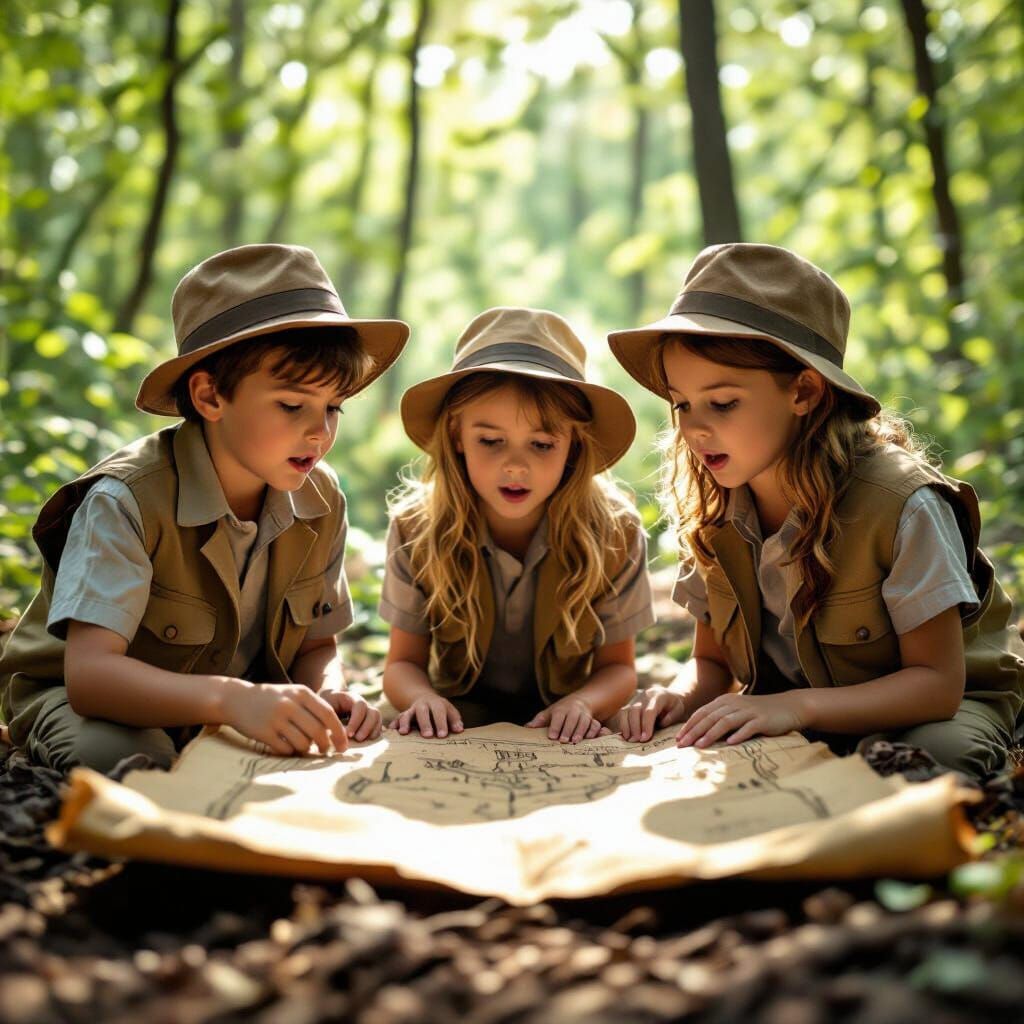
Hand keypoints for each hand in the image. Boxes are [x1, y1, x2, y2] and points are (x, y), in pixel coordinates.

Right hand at [222, 681, 347, 755]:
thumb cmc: (272, 699)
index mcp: (301, 692)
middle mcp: (290, 704)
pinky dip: (290, 751)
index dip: (339, 732)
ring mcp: (276, 718)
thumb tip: (334, 732)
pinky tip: (286, 746)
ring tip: (304, 747)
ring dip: (307, 749)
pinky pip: (286, 749)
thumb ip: (313, 708)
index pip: (328, 715)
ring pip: (303, 742)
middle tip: (327, 751)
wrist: (236, 698)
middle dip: (326, 745)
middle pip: (318, 731)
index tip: (344, 745)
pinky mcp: (263, 732)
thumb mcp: (293, 694)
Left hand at [321, 690, 381, 741]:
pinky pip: (378, 725)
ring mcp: (367, 710)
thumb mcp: (324, 709)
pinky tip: (365, 742)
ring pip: (377, 718)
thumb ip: (330, 720)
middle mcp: (362, 703)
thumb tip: (335, 736)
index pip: (360, 706)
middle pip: (373, 712)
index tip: (348, 734)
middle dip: (366, 727)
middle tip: (357, 739)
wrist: (328, 701)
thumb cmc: (324, 706)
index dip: (356, 721)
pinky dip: (374, 734)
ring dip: (372, 731)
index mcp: (350, 698)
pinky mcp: (370, 719)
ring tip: (361, 742)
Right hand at [389, 694, 462, 737]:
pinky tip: (391, 730)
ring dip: (405, 722)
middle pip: (423, 712)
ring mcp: (411, 709)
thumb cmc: (440, 710)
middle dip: (425, 723)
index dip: (441, 723)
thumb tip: (460, 730)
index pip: (440, 712)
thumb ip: (454, 720)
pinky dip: (394, 723)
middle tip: (428, 736)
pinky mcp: (403, 715)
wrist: (424, 698)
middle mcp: (423, 705)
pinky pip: (397, 718)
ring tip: (404, 733)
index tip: (443, 735)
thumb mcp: (449, 711)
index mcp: (436, 703)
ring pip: (407, 714)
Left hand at [525, 697, 609, 743]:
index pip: (558, 716)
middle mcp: (573, 710)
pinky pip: (595, 724)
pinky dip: (593, 731)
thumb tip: (527, 728)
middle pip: (571, 718)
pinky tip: (588, 739)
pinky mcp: (593, 719)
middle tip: (563, 741)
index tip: (552, 736)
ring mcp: (584, 714)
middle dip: (567, 730)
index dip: (555, 726)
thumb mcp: (549, 713)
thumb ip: (539, 721)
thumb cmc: (561, 711)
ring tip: (575, 742)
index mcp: (561, 709)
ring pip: (584, 721)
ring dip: (580, 731)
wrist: (581, 702)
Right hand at [619, 686, 687, 741]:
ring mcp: (635, 699)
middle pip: (635, 710)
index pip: (649, 711)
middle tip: (636, 741)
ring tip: (629, 740)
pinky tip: (625, 735)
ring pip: (626, 711)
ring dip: (626, 727)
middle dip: (635, 727)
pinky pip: (622, 714)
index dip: (646, 725)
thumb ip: (671, 717)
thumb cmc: (674, 705)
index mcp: (657, 696)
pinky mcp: (629, 705)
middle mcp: (644, 696)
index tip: (644, 738)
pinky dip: (622, 725)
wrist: (668, 695)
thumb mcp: (678, 709)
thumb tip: (661, 724)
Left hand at [675, 692, 804, 748]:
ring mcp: (748, 711)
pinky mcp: (762, 720)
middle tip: (682, 745)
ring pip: (725, 722)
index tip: (677, 740)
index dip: (688, 726)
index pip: (702, 713)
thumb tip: (699, 736)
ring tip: (699, 746)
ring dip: (710, 734)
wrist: (788, 707)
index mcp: (725, 702)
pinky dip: (738, 735)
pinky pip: (747, 727)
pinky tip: (730, 743)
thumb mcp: (737, 713)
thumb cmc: (758, 714)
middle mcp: (734, 704)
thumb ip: (720, 720)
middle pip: (709, 717)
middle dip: (694, 731)